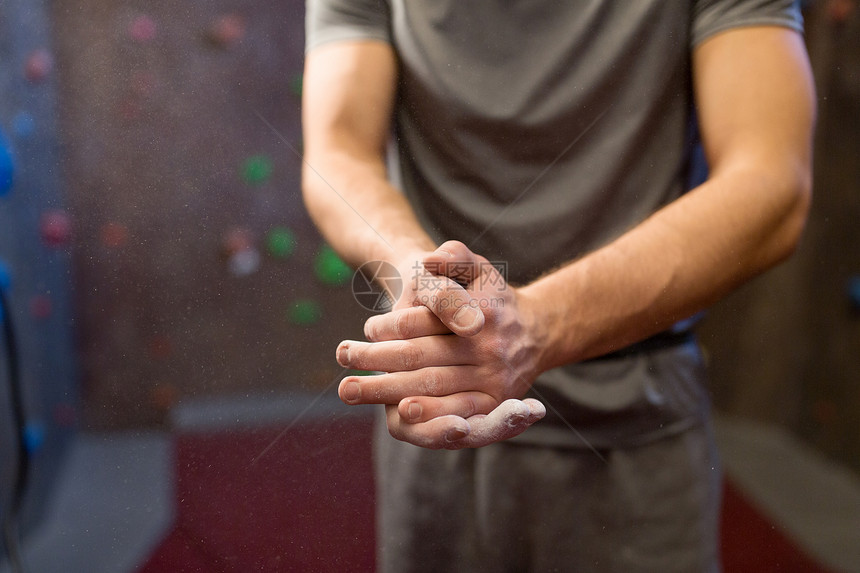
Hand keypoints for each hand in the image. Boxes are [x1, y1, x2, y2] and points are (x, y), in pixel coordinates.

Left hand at [337, 241, 546, 448]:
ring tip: (348, 389)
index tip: (367, 328)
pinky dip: (422, 418)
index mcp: (482, 312)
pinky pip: (453, 416)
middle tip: (342, 356)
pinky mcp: (493, 406)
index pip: (421, 323)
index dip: (387, 327)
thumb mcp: (479, 267)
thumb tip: (429, 260)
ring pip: (430, 389)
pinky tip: (394, 415)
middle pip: (420, 360)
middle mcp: (489, 350)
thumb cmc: (494, 296)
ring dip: (385, 391)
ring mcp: (493, 381)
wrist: (537, 332)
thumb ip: (454, 257)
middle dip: (375, 360)